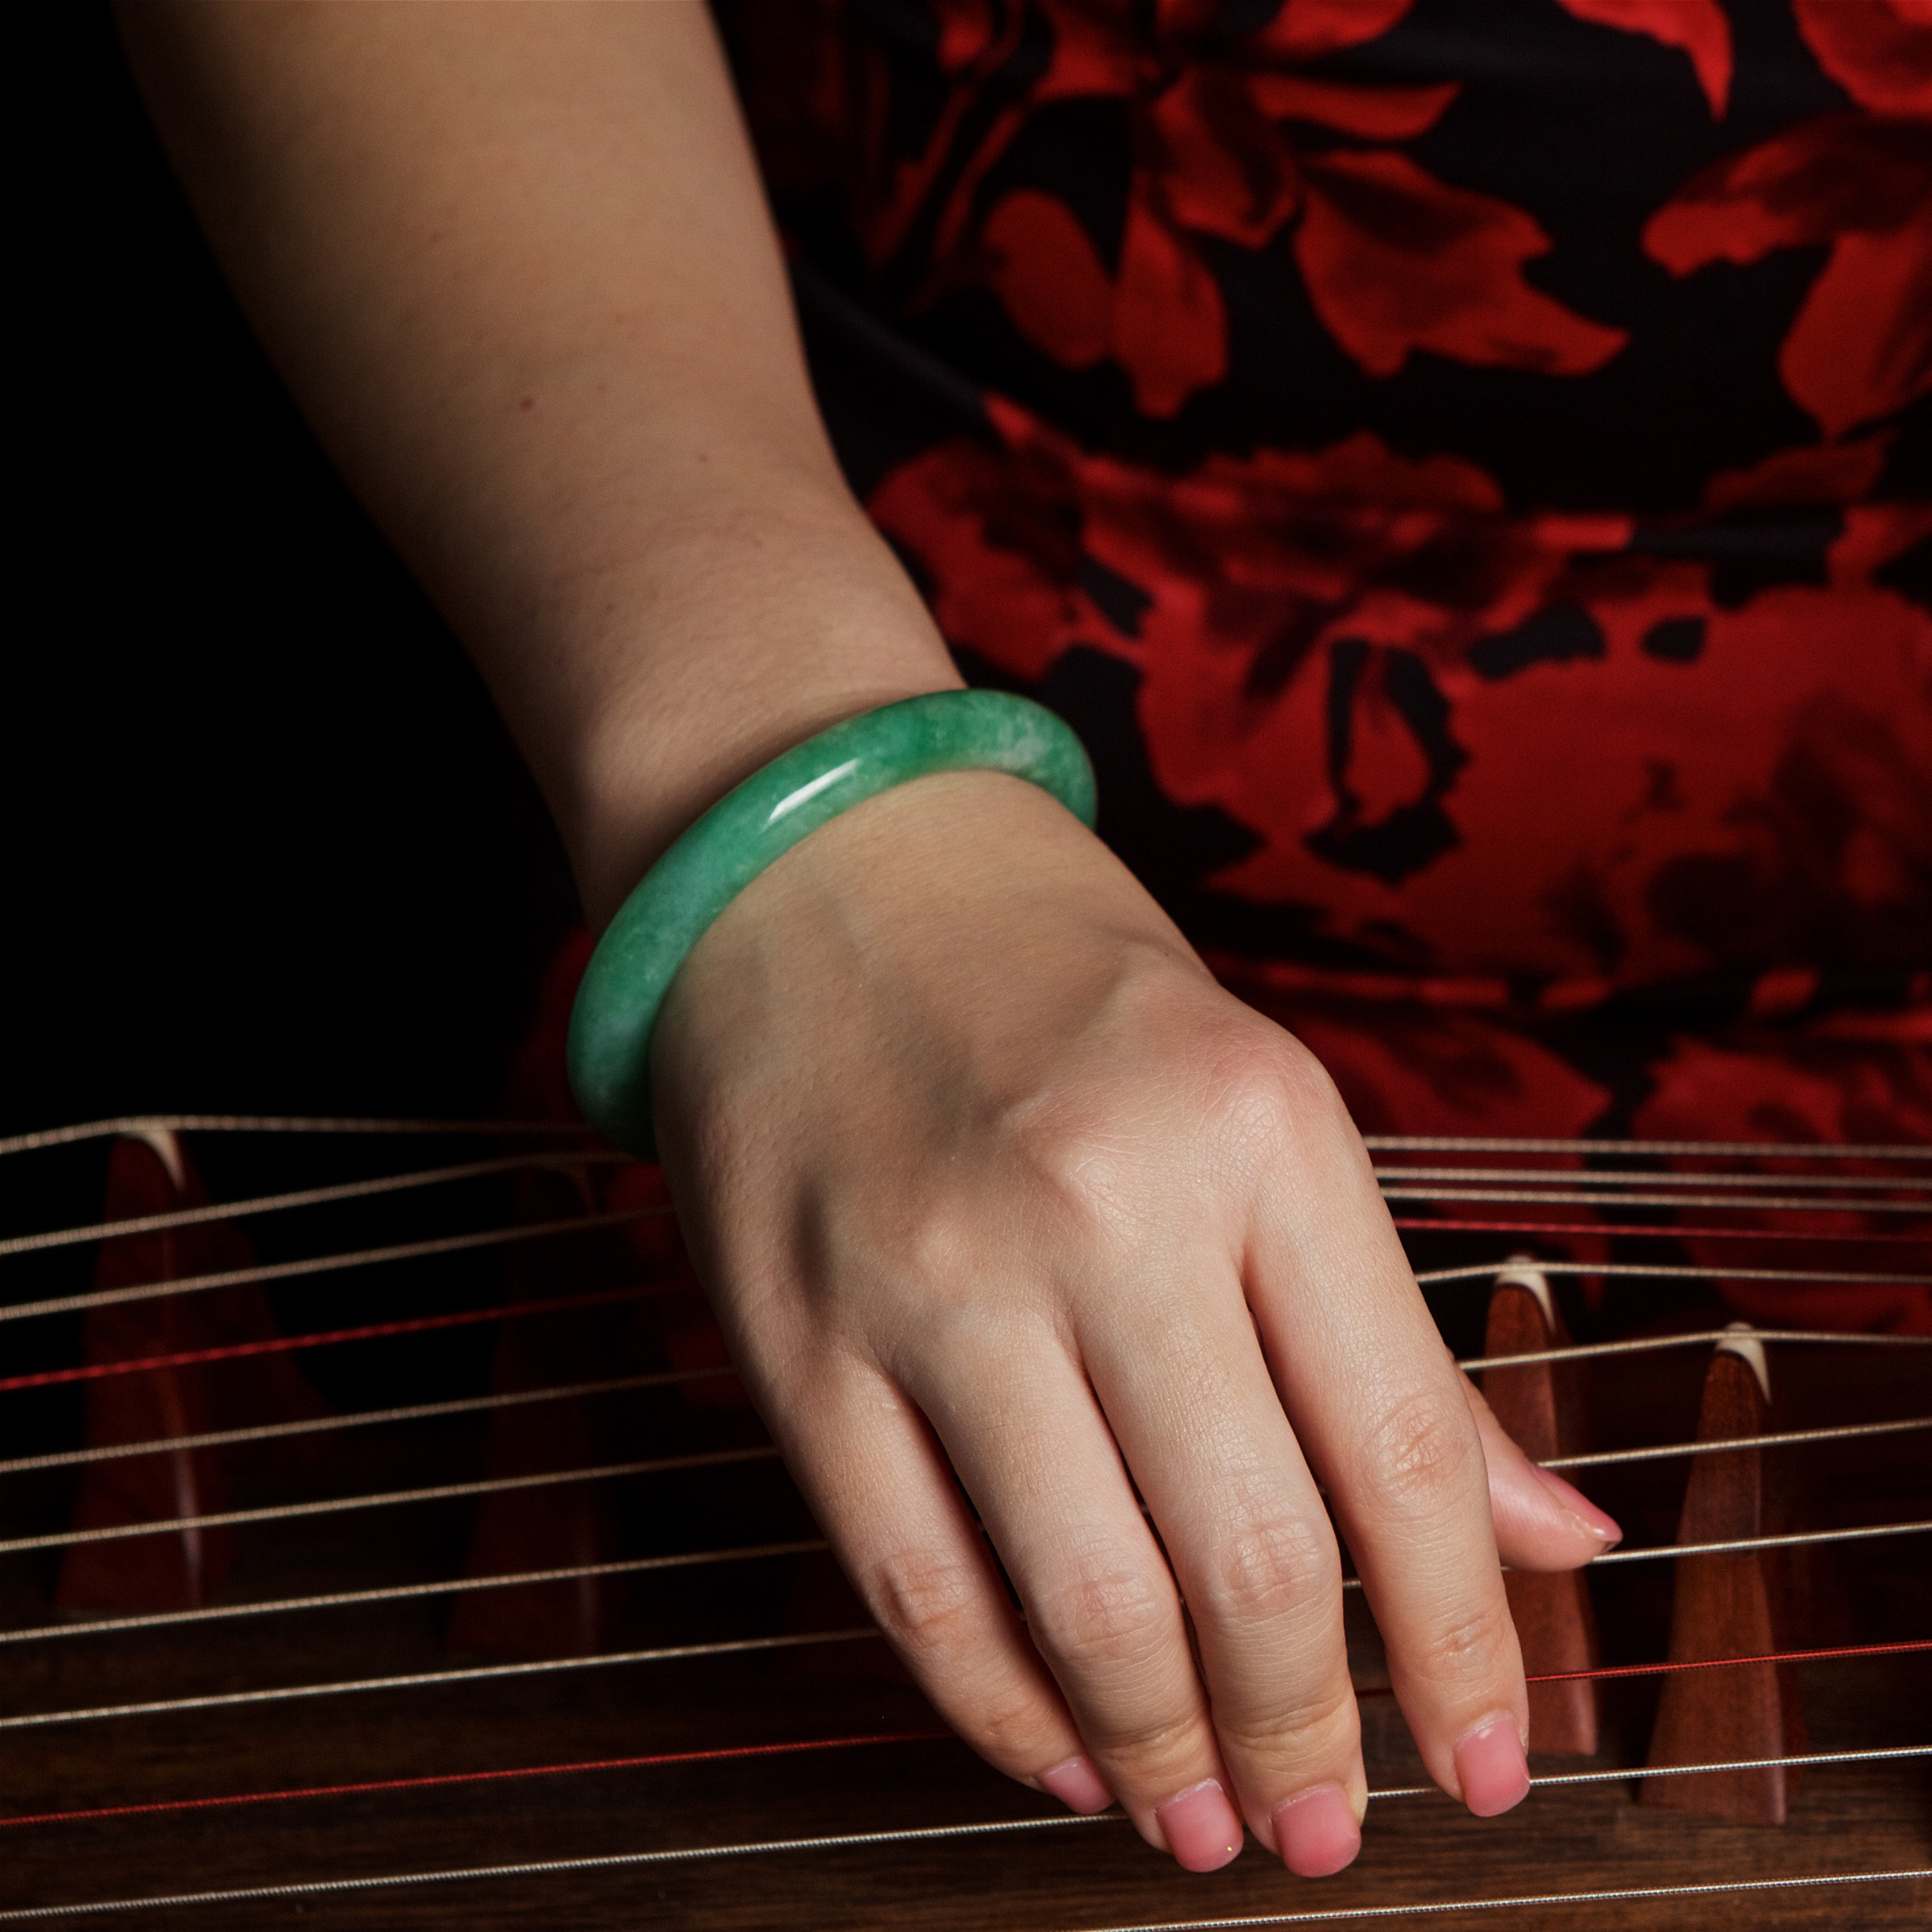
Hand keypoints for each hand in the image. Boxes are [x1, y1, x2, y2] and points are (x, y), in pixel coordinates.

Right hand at [649, 770, 1619, 1875]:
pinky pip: (911, 1586)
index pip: (1405, 1443)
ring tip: (1205, 1824)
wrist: (817, 864)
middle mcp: (1103, 1201)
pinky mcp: (795, 1336)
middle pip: (1251, 1559)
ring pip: (1085, 1602)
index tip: (1493, 1762)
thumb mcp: (1260, 1102)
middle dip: (1312, 1739)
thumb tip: (1552, 1539)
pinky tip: (1061, 1752)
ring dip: (1167, 1756)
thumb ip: (1392, 1334)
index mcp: (1259, 1123)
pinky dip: (1000, 1709)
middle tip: (1327, 1829)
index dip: (1467, 1642)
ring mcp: (933, 1275)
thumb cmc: (1063, 991)